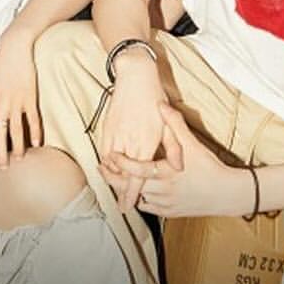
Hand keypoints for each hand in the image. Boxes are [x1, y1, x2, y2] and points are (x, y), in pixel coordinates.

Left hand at [0, 27, 39, 165]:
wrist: (14, 46)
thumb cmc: (1, 63)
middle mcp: (0, 104)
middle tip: (2, 166)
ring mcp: (16, 101)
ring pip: (15, 131)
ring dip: (17, 148)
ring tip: (18, 159)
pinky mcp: (30, 97)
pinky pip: (32, 120)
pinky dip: (35, 133)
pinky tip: (37, 143)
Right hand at [96, 55, 165, 211]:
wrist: (135, 77)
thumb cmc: (155, 98)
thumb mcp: (169, 123)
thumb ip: (174, 148)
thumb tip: (179, 166)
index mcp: (145, 143)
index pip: (136, 176)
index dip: (130, 194)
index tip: (127, 206)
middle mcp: (128, 142)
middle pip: (121, 174)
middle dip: (120, 189)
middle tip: (122, 201)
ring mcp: (115, 135)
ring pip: (110, 164)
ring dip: (113, 175)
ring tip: (117, 185)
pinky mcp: (107, 128)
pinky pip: (104, 151)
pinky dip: (107, 161)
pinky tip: (112, 165)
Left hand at [120, 103, 250, 218]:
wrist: (226, 193)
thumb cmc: (210, 167)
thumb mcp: (192, 143)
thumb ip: (174, 124)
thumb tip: (161, 104)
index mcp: (168, 173)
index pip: (137, 170)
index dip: (121, 163)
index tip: (110, 156)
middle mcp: (164, 190)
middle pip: (131, 187)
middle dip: (114, 179)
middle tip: (102, 169)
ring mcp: (166, 204)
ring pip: (137, 198)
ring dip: (125, 189)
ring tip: (114, 178)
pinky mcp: (169, 213)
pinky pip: (148, 207)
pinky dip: (139, 199)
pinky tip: (134, 190)